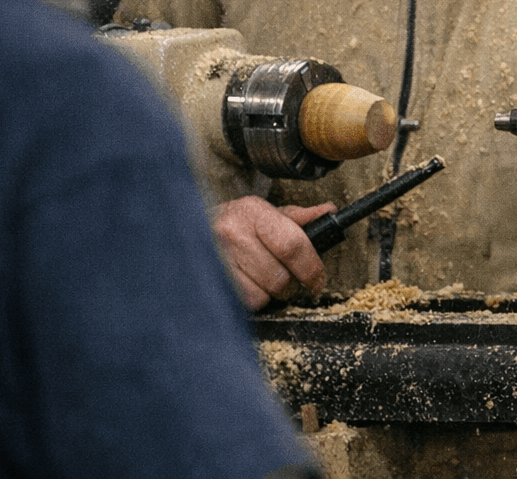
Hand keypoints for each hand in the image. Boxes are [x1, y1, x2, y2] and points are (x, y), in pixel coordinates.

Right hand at [212, 195, 334, 309]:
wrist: (186, 227)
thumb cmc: (235, 223)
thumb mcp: (265, 212)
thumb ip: (298, 217)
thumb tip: (330, 212)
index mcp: (253, 211)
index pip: (292, 245)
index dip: (311, 267)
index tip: (318, 279)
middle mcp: (232, 233)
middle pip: (279, 277)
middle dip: (292, 284)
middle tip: (289, 279)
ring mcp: (217, 259)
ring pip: (262, 295)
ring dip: (270, 294)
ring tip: (264, 279)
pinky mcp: (208, 281)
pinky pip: (243, 304)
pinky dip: (252, 299)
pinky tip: (248, 284)